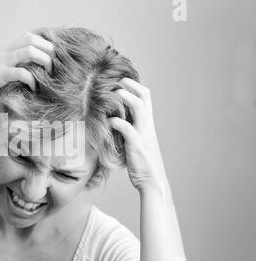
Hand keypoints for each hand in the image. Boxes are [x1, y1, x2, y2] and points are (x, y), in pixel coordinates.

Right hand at [0, 31, 54, 104]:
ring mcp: (1, 63)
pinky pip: (21, 73)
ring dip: (44, 61)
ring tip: (48, 74)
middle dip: (48, 49)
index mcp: (4, 52)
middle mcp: (4, 54)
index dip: (44, 41)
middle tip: (54, 65)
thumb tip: (20, 80)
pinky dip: (32, 80)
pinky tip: (34, 88)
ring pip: (30, 51)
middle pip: (32, 39)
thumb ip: (6, 72)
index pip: (28, 36)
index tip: (53, 54)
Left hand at [108, 78, 166, 192]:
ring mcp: (144, 135)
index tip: (121, 80)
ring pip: (139, 107)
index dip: (134, 86)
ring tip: (113, 93)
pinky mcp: (137, 146)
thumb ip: (127, 131)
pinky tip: (108, 122)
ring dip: (125, 97)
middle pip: (145, 96)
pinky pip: (128, 129)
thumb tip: (111, 121)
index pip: (145, 97)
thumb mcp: (134, 143)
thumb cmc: (141, 163)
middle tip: (117, 79)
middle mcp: (148, 126)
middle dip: (131, 84)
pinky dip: (117, 123)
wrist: (152, 182)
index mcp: (147, 124)